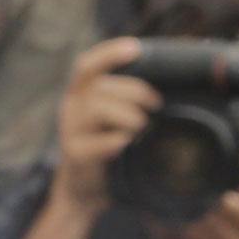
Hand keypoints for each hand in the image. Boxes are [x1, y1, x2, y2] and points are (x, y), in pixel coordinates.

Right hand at [50, 37, 157, 213]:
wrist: (83, 191)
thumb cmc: (107, 150)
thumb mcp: (114, 120)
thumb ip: (129, 100)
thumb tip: (168, 82)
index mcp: (80, 95)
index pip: (87, 65)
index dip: (109, 53)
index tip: (135, 47)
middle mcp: (71, 108)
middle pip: (99, 86)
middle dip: (133, 90)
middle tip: (155, 104)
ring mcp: (70, 132)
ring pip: (95, 108)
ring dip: (127, 114)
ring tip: (142, 126)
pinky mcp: (75, 155)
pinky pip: (96, 143)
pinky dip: (116, 141)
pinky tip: (128, 144)